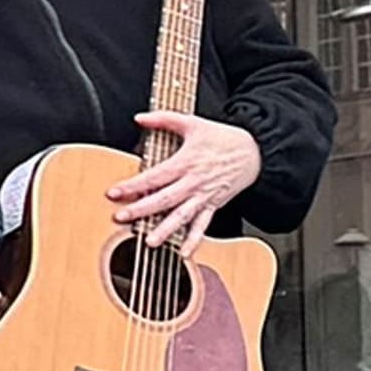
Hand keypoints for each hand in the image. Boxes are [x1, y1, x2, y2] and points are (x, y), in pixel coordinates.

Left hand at [112, 113, 263, 249]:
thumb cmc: (222, 138)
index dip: (133, 185)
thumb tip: (139, 117)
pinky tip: (184, 253)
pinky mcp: (214, 205)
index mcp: (186, 163)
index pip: (155, 177)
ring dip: (165, 230)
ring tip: (149, 242)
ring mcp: (204, 196)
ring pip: (182, 216)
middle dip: (141, 209)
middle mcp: (194, 182)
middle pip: (164, 199)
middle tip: (121, 217)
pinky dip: (194, 240)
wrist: (256, 152)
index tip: (114, 192)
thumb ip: (164, 119)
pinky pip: (203, 225)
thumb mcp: (193, 123)